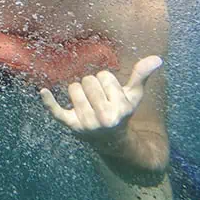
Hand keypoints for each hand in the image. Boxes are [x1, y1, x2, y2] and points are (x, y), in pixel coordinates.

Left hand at [40, 56, 161, 136]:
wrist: (111, 141)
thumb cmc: (121, 111)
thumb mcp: (133, 96)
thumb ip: (141, 76)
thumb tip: (156, 58)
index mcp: (120, 108)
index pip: (104, 76)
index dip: (106, 80)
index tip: (110, 91)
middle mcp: (104, 118)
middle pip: (88, 80)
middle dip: (92, 83)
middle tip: (97, 96)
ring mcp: (86, 123)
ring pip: (74, 88)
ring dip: (77, 89)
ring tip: (86, 100)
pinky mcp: (71, 126)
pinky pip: (57, 112)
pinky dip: (49, 102)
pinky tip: (43, 91)